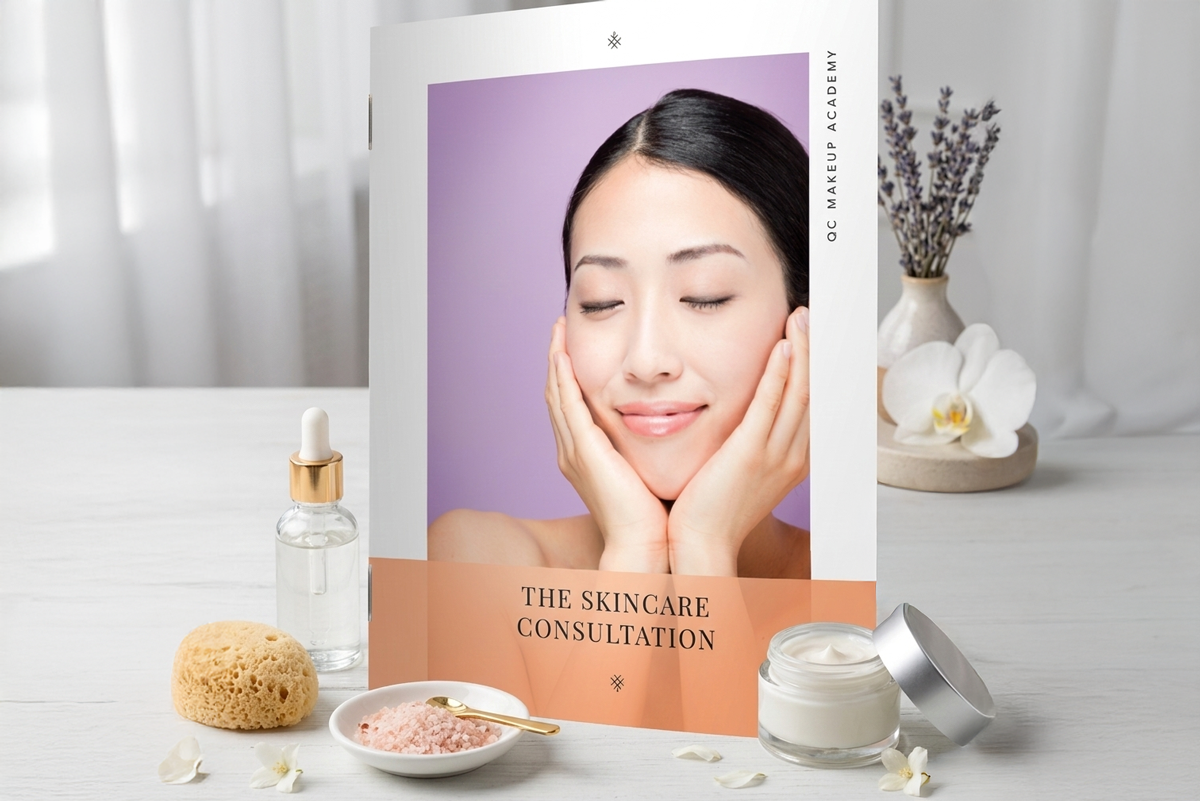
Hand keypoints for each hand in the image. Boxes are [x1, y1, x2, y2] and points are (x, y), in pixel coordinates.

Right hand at [545, 318, 668, 572]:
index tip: (573, 348)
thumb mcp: (644, 472)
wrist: (643, 545)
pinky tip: (563, 354)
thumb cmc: (651, 517)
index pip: (571, 406)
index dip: (569, 376)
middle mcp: (571, 451)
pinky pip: (568, 405)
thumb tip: (667, 428)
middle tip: (558, 329)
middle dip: (555, 360)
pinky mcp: (584, 450)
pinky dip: (563, 378)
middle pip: (556, 395)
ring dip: (555, 359)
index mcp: (584, 457)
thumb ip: (644, 449)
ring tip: (557, 330)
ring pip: (557, 394)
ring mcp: (574, 450)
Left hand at [667, 306, 810, 575]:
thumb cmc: (713, 509)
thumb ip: (751, 439)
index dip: (818, 366)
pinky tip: (783, 348)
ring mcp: (774, 455)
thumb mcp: (743, 471)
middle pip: (815, 392)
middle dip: (817, 350)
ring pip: (799, 393)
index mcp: (793, 459)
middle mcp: (793, 455)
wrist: (701, 545)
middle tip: (812, 315)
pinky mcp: (749, 455)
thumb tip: (748, 412)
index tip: (815, 336)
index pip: (815, 403)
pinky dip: (779, 376)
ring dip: (803, 351)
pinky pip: (770, 408)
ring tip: (802, 318)